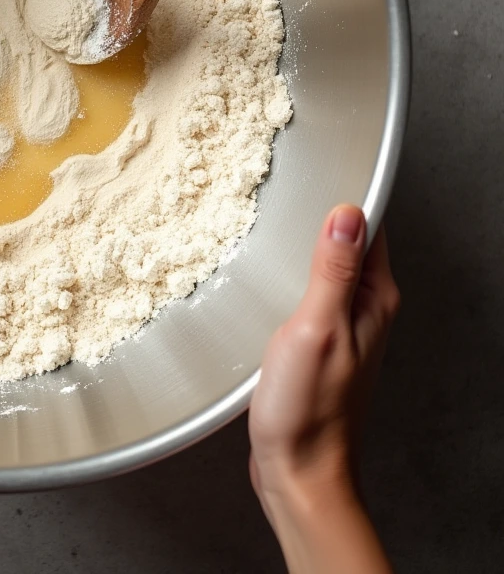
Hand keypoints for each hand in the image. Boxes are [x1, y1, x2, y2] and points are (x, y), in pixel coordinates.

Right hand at [248, 204, 399, 573]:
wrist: (297, 469)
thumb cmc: (309, 409)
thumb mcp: (317, 329)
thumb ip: (332, 271)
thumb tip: (346, 213)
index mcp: (374, 298)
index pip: (370, 226)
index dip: (347, 193)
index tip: (318, 167)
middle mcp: (364, 307)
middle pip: (347, 240)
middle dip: (318, 209)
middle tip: (282, 182)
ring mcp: (340, 323)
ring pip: (323, 263)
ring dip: (299, 240)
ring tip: (268, 214)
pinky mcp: (314, 338)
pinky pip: (306, 287)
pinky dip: (286, 269)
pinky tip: (261, 267)